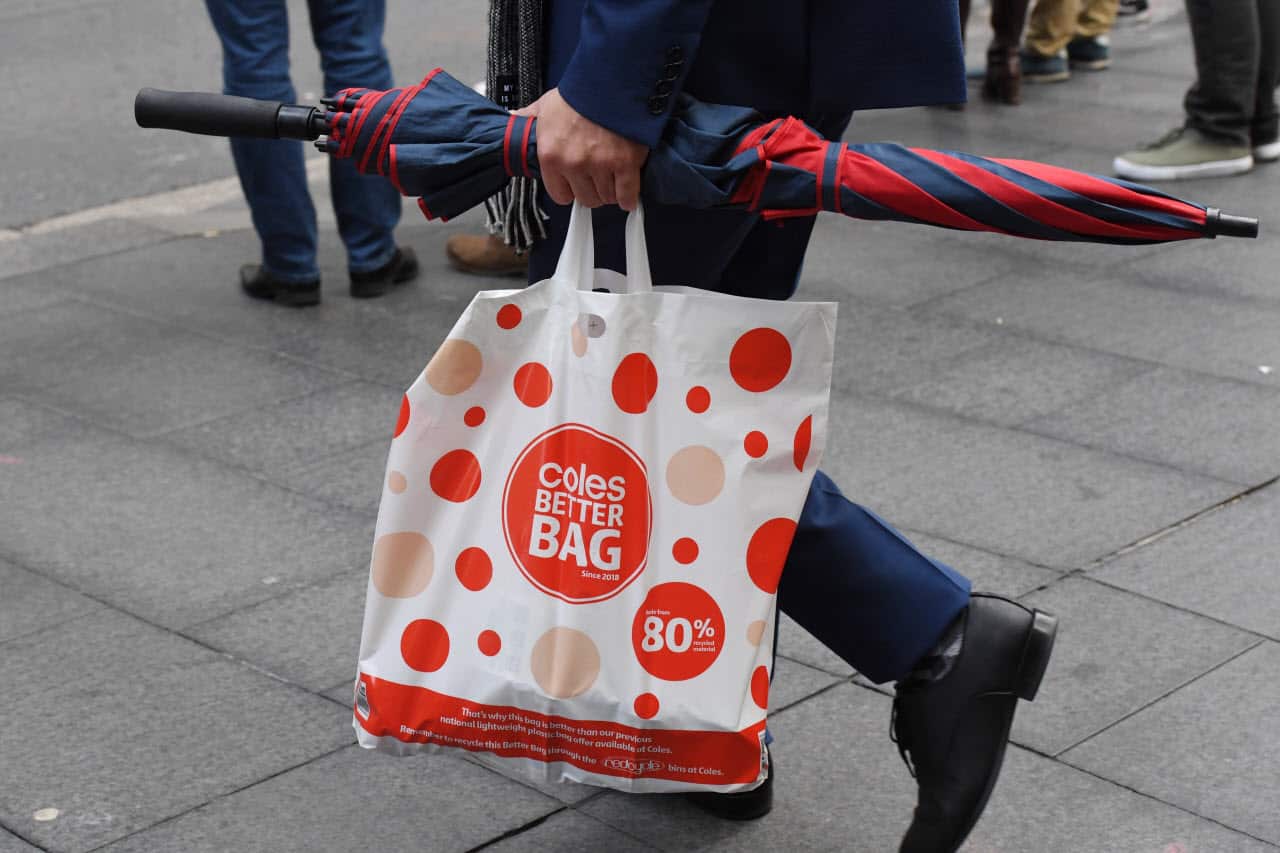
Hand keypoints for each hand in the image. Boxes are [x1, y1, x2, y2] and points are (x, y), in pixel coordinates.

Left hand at [516, 89, 648, 210]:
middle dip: (592, 190)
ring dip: (611, 190)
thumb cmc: (579, 93)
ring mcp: (600, 165)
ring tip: (613, 176)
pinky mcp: (625, 163)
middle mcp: (574, 164)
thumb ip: (529, 117)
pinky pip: (627, 195)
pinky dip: (628, 196)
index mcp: (551, 155)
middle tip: (598, 176)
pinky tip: (627, 190)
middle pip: (586, 198)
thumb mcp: (545, 105)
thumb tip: (513, 116)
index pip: (560, 195)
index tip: (577, 183)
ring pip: (607, 197)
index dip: (570, 190)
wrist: (609, 80)